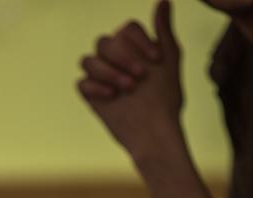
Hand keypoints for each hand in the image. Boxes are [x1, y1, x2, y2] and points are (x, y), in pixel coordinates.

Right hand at [78, 0, 184, 157]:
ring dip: (109, 73)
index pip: (126, 29)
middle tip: (141, 77)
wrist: (154, 129)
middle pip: (105, 42)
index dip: (139, 42)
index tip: (155, 60)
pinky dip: (96, 87)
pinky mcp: (91, 94)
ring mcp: (101, 76)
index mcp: (134, 47)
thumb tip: (164, 1)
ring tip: (128, 89)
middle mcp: (115, 58)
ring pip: (89, 60)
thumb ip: (164, 30)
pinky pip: (82, 82)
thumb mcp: (170, 59)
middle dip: (124, 58)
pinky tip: (112, 97)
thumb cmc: (166, 97)